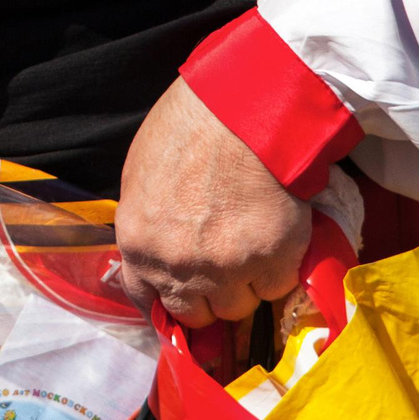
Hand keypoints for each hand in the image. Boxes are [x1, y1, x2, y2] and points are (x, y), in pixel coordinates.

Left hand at [115, 79, 311, 328]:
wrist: (244, 106)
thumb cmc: (190, 127)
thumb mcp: (144, 175)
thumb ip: (151, 225)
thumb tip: (163, 251)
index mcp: (138, 242)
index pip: (148, 300)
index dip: (170, 301)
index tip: (187, 298)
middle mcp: (177, 266)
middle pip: (196, 313)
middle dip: (210, 294)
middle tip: (226, 265)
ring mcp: (225, 268)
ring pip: (238, 306)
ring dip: (247, 283)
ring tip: (253, 240)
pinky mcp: (271, 262)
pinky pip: (276, 287)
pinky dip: (280, 267)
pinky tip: (277, 231)